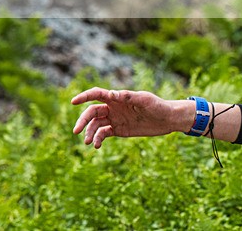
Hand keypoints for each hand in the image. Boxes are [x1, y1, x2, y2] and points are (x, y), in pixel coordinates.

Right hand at [71, 87, 187, 148]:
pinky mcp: (119, 130)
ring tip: (88, 143)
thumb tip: (111, 94)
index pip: (97, 94)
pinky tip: (96, 146)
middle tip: (76, 131)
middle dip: (82, 121)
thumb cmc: (158, 105)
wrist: (168, 119)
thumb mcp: (144, 100)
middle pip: (92, 112)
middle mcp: (114, 108)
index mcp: (118, 98)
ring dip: (89, 133)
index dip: (84, 97)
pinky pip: (103, 134)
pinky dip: (97, 140)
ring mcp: (115, 119)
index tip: (73, 102)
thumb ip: (128, 97)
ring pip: (95, 125)